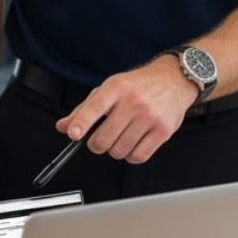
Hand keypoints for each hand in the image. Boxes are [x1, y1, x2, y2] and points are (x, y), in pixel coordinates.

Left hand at [56, 55, 196, 164]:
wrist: (174, 80)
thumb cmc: (138, 86)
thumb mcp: (109, 89)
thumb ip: (85, 109)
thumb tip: (63, 126)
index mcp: (116, 88)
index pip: (95, 107)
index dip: (82, 123)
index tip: (73, 135)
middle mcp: (133, 101)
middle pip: (104, 138)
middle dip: (96, 145)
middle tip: (99, 140)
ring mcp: (149, 116)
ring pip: (119, 150)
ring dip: (115, 150)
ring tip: (120, 137)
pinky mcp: (163, 130)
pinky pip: (139, 156)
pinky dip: (131, 156)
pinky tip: (133, 144)